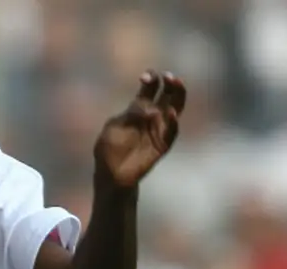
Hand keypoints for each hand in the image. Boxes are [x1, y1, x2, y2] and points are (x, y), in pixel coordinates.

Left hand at [93, 70, 185, 188]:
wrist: (111, 174)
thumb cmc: (109, 150)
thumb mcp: (114, 127)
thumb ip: (129, 114)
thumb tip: (146, 106)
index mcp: (137, 110)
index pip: (148, 90)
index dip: (150, 81)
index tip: (146, 76)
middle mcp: (152, 116)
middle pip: (166, 95)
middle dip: (168, 84)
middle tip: (167, 76)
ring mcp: (159, 129)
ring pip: (175, 109)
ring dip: (177, 96)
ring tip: (176, 85)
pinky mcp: (163, 144)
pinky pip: (172, 132)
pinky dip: (173, 123)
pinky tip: (172, 113)